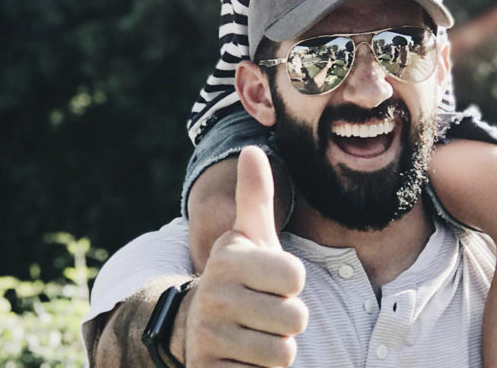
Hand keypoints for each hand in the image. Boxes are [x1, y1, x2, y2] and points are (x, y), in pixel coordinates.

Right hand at [182, 147, 307, 366]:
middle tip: (263, 312)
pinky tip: (242, 359)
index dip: (291, 283)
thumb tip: (253, 148)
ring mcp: (207, 336)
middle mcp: (213, 295)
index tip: (270, 281)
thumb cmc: (243, 279)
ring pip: (282, 352)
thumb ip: (256, 197)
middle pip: (294, 318)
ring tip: (254, 334)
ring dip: (276, 349)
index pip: (295, 276)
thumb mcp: (251, 238)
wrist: (201, 329)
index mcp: (228, 258)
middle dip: (287, 320)